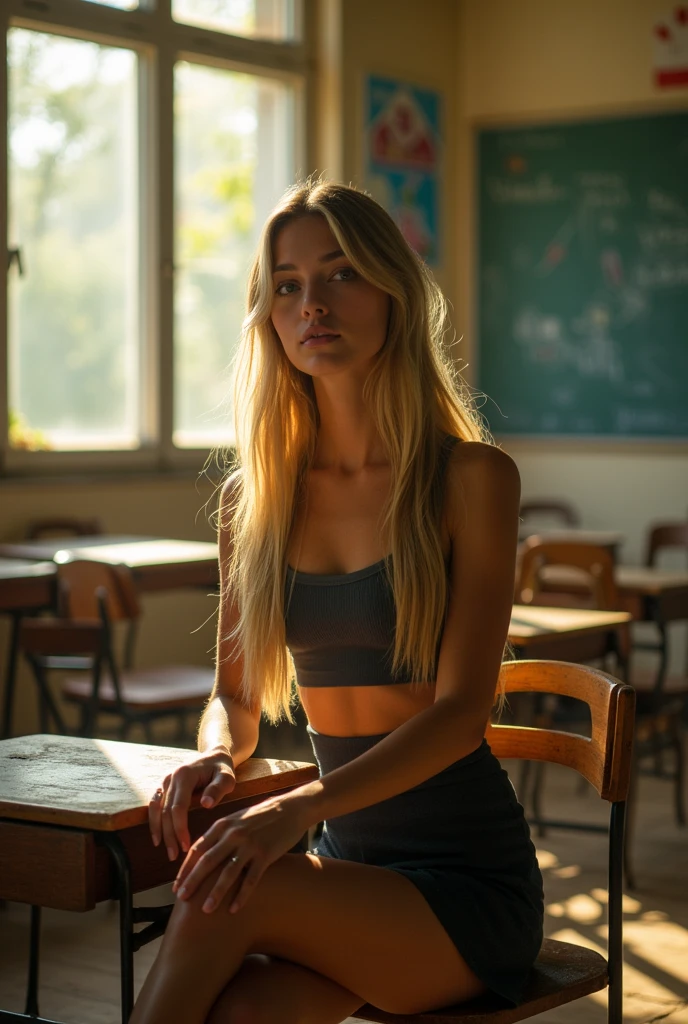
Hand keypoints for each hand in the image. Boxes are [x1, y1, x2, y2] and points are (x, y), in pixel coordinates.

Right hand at [148, 747, 235, 860]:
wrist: (214, 755)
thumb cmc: (222, 768)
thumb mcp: (227, 777)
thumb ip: (217, 789)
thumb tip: (206, 804)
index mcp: (184, 775)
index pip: (177, 807)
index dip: (179, 828)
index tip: (186, 845)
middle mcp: (170, 778)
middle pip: (165, 811)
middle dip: (169, 835)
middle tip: (175, 855)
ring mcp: (165, 781)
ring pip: (156, 809)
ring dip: (158, 831)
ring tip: (167, 851)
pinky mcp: (164, 786)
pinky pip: (154, 805)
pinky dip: (154, 821)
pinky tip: (157, 837)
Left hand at [173, 790, 310, 914]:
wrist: (291, 808)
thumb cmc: (261, 816)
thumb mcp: (236, 819)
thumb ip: (219, 834)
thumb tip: (200, 854)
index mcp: (223, 825)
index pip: (198, 849)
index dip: (186, 869)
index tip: (176, 885)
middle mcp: (233, 834)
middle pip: (208, 861)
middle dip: (193, 881)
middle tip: (182, 899)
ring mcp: (250, 844)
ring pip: (228, 872)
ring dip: (215, 893)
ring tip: (205, 910)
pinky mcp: (266, 854)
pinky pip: (251, 879)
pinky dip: (242, 895)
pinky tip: (234, 909)